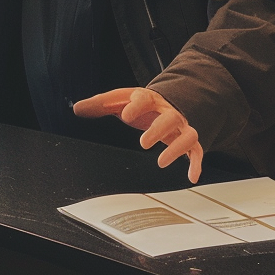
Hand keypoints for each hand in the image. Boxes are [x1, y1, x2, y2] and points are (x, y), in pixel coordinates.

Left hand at [73, 87, 202, 183]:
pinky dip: (196, 163)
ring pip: (187, 134)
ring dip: (176, 148)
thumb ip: (99, 104)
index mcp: (149, 99)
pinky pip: (197, 151)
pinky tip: (191, 176)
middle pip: (170, 117)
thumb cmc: (139, 104)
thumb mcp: (119, 101)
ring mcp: (180, 126)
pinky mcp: (187, 141)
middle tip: (143, 142)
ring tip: (160, 162)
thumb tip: (77, 108)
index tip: (126, 115)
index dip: (136, 105)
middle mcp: (168, 112)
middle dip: (158, 130)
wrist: (165, 102)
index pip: (144, 98)